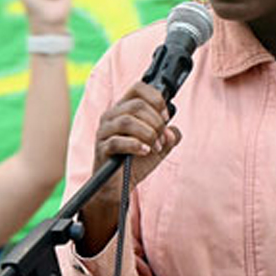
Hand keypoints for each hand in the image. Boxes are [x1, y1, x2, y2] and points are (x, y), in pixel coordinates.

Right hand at [77, 82, 181, 253]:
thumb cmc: (135, 162)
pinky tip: (145, 152)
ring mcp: (104, 132)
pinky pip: (118, 141)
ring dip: (148, 134)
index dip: (156, 99)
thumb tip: (173, 132)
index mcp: (123, 109)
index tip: (166, 116)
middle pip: (136, 105)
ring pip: (127, 121)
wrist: (118, 187)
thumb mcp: (158, 146)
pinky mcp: (102, 149)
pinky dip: (136, 145)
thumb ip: (170, 136)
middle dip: (156, 122)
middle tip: (163, 139)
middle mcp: (111, 116)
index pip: (138, 88)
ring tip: (155, 147)